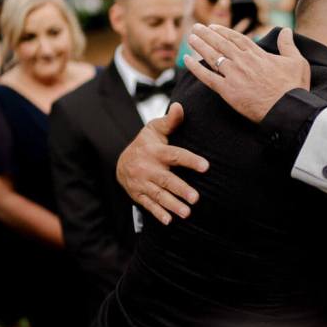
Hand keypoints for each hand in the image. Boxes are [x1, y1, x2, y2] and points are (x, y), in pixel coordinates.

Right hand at [116, 103, 209, 224]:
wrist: (120, 161)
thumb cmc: (145, 143)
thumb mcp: (154, 129)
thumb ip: (170, 121)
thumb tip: (181, 106)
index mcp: (155, 151)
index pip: (175, 155)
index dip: (190, 160)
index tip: (206, 166)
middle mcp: (148, 168)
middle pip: (166, 179)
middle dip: (181, 189)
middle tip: (196, 198)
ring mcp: (142, 183)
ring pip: (158, 195)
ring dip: (172, 205)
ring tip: (187, 213)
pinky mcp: (138, 194)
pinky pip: (148, 205)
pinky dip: (158, 213)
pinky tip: (169, 220)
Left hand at [184, 25, 308, 122]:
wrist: (287, 108)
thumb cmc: (294, 88)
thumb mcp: (297, 62)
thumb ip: (288, 45)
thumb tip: (287, 30)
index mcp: (258, 54)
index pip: (237, 39)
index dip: (224, 32)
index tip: (214, 28)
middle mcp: (243, 61)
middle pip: (221, 43)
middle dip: (207, 34)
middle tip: (196, 28)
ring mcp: (234, 75)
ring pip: (212, 56)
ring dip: (199, 45)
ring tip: (190, 38)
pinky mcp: (227, 90)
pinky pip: (207, 77)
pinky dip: (195, 68)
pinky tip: (186, 60)